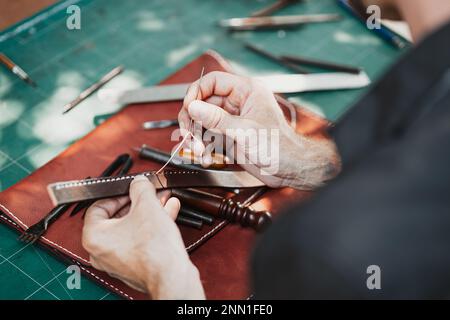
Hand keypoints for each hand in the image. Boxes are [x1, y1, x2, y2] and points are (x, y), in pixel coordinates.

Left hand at [82, 175, 204, 298]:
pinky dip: (151, 227)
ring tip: (163, 201)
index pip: (99, 206)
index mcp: (94, 236)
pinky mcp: (134, 265)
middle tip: (149, 193)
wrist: (171, 276)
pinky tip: (167, 213)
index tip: (131, 189)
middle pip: (117, 217)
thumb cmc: (154, 249)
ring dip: (148, 212)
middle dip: (138, 202)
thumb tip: (139, 183)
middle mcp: (101, 251)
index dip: (118, 194)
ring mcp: (117, 260)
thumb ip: (140, 188)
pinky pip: (139, 240)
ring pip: (131, 228)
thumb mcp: (147, 205)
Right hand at [178, 71, 339, 189]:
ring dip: (196, 136)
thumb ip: (217, 119)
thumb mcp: (245, 132)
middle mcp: (238, 103)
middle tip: (189, 135)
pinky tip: (205, 157)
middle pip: (203, 102)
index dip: (196, 93)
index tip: (188, 108)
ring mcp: (232, 119)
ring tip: (199, 151)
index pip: (213, 81)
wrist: (289, 170)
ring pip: (202, 121)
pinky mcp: (228, 135)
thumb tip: (194, 107)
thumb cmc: (279, 147)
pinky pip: (207, 136)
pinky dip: (203, 147)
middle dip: (193, 120)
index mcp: (247, 91)